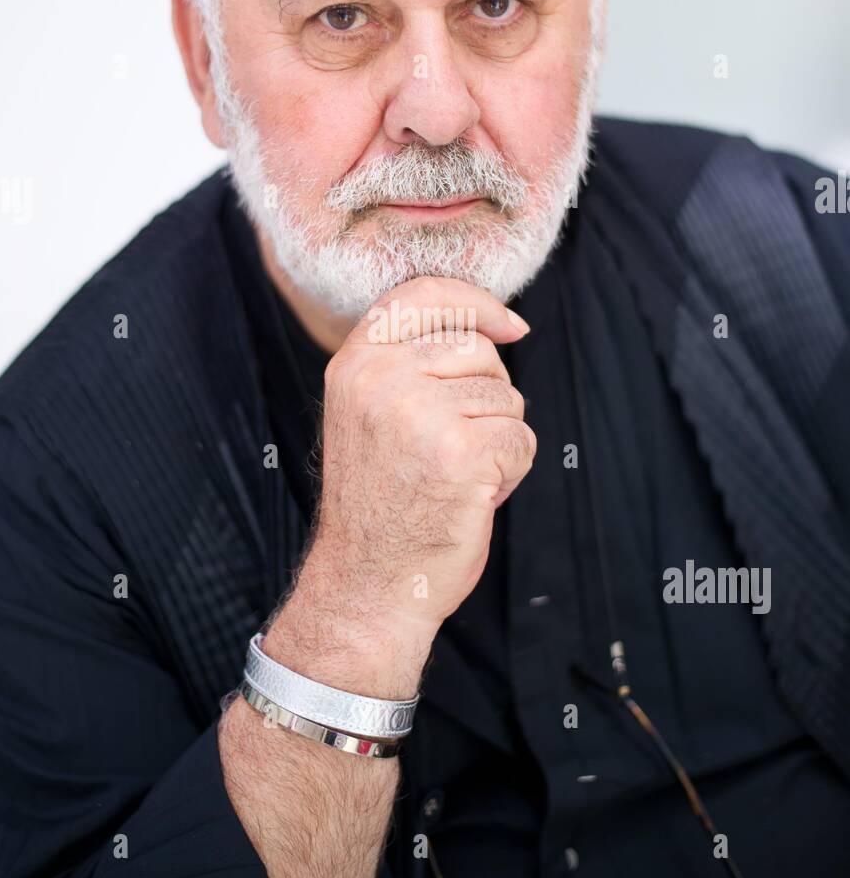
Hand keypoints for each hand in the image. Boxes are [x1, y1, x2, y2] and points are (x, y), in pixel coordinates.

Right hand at [300, 276, 535, 640]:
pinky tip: (473, 496)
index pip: (425, 293)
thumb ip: (410, 364)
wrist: (366, 584)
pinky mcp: (459, 452)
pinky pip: (520, 439)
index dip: (477, 302)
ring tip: (456, 476)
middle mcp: (381, 379)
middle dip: (488, 396)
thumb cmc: (379, 504)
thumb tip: (496, 328)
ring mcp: (418, 413)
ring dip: (499, 440)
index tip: (510, 326)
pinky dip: (511, 471)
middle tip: (453, 447)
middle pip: (478, 349)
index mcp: (356, 363)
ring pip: (506, 398)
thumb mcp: (370, 413)